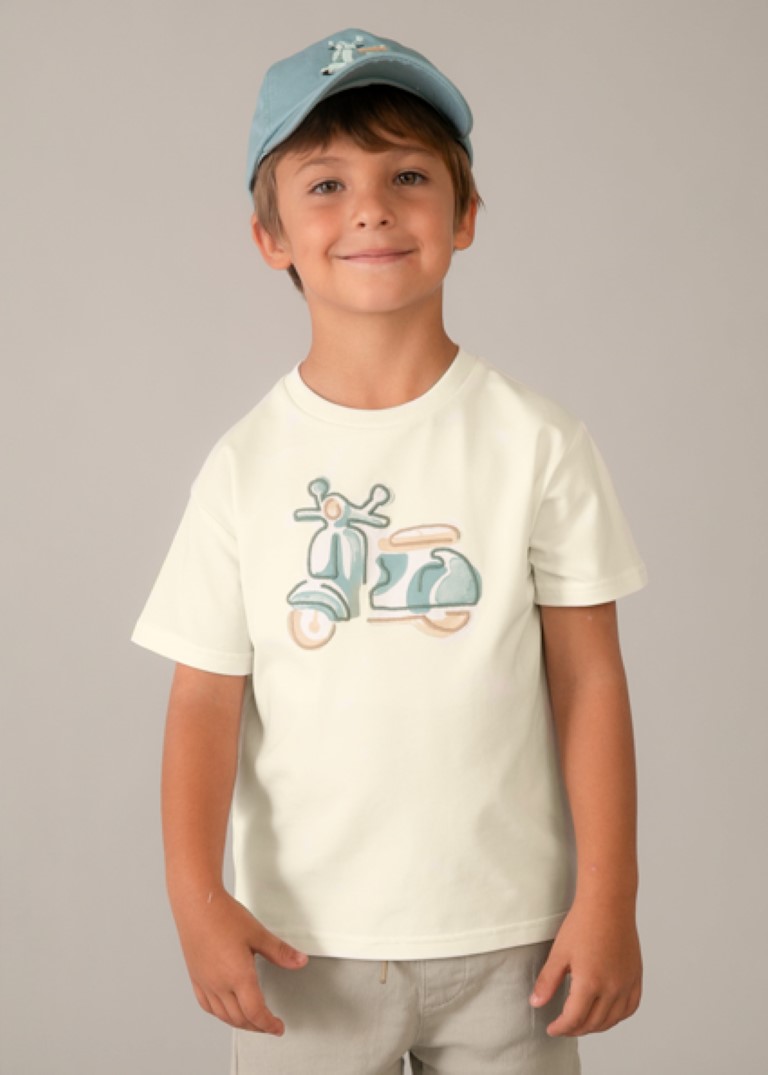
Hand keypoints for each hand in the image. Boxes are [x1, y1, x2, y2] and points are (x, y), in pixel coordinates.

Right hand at [174, 887, 308, 1034]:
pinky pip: (208, 1006)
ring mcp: (205, 983)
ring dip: (240, 1023)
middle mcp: (220, 984)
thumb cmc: (223, 916)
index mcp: (238, 976)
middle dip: (257, 1026)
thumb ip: (280, 952)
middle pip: (240, 1018)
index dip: (269, 1025)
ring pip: (224, 1016)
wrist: (196, 904)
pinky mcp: (196, 978)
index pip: (256, 1012)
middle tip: (269, 1025)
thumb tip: (300, 962)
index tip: (278, 1028)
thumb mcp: (257, 933)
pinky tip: (226, 1009)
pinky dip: (221, 1014)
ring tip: (252, 1020)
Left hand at [529, 899, 641, 1036]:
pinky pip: (630, 1007)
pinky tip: (608, 1013)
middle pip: (593, 1023)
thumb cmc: (584, 923)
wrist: (608, 903)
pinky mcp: (635, 977)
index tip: (552, 1028)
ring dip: (596, 1026)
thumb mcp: (559, 953)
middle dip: (576, 1029)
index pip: (574, 1019)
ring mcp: (626, 984)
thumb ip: (548, 981)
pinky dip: (617, 1016)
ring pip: (612, 1019)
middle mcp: (612, 988)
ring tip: (582, 1023)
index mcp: (590, 983)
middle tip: (563, 1027)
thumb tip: (536, 1002)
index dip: (561, 1028)